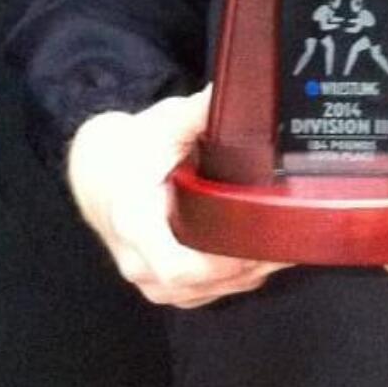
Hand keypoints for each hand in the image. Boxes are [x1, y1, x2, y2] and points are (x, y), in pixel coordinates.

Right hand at [67, 85, 288, 308]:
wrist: (98, 171)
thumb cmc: (131, 150)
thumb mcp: (164, 123)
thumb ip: (199, 112)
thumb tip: (236, 94)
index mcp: (135, 223)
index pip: (179, 267)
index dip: (223, 264)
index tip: (257, 244)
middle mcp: (139, 260)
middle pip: (201, 283)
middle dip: (248, 265)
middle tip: (289, 239)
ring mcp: (149, 278)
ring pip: (206, 292)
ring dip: (246, 274)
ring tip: (286, 246)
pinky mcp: (162, 284)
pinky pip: (203, 292)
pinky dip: (234, 278)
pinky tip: (261, 257)